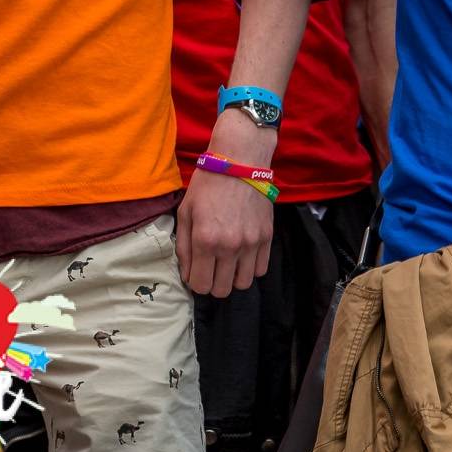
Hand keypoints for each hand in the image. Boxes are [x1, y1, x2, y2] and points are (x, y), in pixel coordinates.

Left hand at [176, 112, 276, 296]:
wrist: (240, 161)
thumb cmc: (208, 185)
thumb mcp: (186, 213)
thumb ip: (184, 247)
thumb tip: (188, 274)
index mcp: (205, 241)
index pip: (200, 285)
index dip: (196, 282)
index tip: (197, 271)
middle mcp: (230, 246)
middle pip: (222, 289)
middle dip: (213, 283)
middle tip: (211, 268)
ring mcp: (251, 243)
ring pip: (243, 283)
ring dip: (233, 277)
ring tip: (228, 262)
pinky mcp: (267, 237)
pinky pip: (260, 269)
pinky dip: (250, 267)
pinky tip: (243, 255)